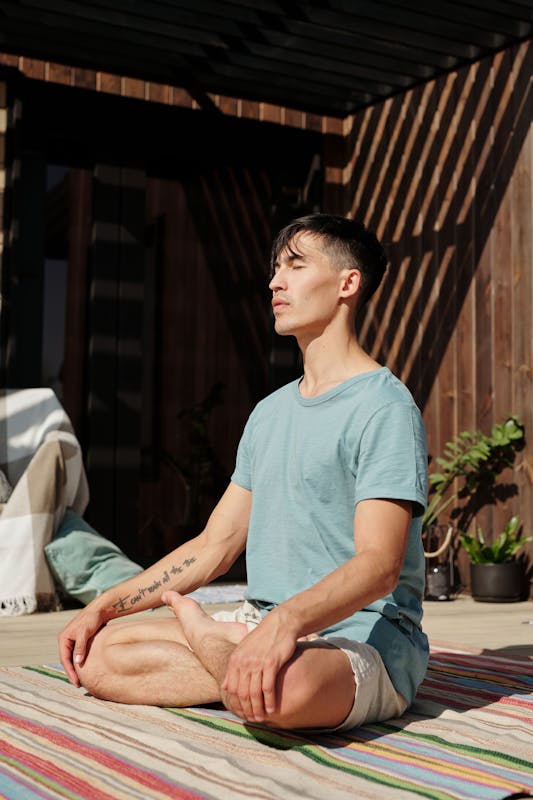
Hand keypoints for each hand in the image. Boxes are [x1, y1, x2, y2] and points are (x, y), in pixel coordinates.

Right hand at [58, 603, 107, 685]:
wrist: (100, 610)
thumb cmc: (92, 619)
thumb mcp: (85, 633)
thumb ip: (80, 647)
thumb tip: (77, 663)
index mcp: (63, 638)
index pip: (64, 659)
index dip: (70, 672)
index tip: (76, 682)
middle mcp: (65, 640)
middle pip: (67, 660)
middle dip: (72, 673)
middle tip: (79, 685)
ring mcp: (72, 640)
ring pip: (72, 658)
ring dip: (76, 669)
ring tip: (82, 680)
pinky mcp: (79, 641)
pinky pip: (78, 655)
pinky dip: (80, 662)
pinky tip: (86, 669)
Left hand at [221, 607, 299, 722]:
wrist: (279, 624)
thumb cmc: (262, 638)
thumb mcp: (243, 650)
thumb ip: (233, 668)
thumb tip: (223, 686)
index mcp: (235, 659)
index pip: (231, 689)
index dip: (236, 704)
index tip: (242, 713)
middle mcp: (244, 662)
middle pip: (242, 693)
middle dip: (247, 709)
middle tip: (252, 719)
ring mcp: (257, 662)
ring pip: (254, 693)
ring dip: (258, 708)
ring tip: (261, 718)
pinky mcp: (271, 663)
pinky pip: (268, 687)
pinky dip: (269, 701)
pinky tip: (271, 709)